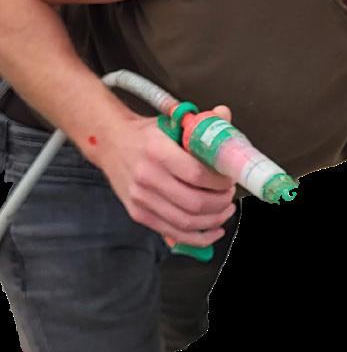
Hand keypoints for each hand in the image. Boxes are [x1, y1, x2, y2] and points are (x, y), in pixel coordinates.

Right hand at [96, 103, 237, 248]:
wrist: (111, 143)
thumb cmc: (146, 135)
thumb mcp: (172, 123)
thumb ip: (201, 122)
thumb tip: (224, 114)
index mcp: (157, 151)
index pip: (196, 174)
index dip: (220, 182)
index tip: (230, 179)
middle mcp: (147, 176)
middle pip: (194, 202)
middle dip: (221, 202)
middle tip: (229, 195)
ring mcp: (141, 199)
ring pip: (186, 221)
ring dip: (214, 220)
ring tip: (225, 210)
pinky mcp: (139, 214)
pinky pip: (173, 233)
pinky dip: (198, 237)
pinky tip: (214, 230)